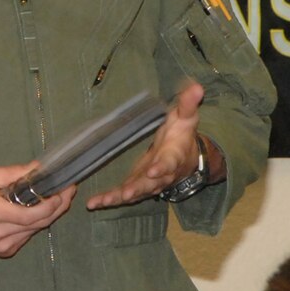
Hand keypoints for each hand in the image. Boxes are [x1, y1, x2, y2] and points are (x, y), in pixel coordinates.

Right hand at [0, 162, 72, 256]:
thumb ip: (12, 174)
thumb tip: (38, 168)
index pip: (34, 214)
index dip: (55, 203)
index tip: (65, 189)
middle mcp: (0, 233)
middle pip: (40, 223)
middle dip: (58, 207)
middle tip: (69, 191)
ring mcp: (2, 246)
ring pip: (36, 231)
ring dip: (48, 215)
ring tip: (57, 198)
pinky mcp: (3, 252)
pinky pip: (26, 236)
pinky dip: (34, 223)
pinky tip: (36, 211)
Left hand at [85, 79, 209, 209]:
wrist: (185, 157)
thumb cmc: (182, 135)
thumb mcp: (186, 117)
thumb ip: (188, 104)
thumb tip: (196, 86)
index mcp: (173, 156)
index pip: (168, 163)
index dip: (161, 167)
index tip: (153, 171)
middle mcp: (162, 175)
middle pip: (150, 184)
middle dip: (138, 188)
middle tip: (126, 194)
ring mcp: (149, 183)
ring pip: (135, 193)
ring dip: (119, 198)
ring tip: (102, 202)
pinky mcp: (137, 186)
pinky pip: (123, 195)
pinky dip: (109, 200)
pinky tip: (93, 204)